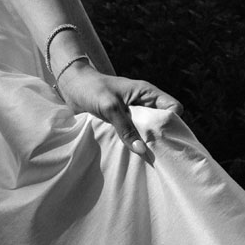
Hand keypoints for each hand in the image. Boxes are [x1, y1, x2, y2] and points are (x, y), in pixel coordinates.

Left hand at [56, 62, 182, 156]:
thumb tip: (142, 150)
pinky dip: (135, 143)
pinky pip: (136, 135)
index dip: (173, 123)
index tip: (165, 139)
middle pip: (164, 122)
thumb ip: (126, 128)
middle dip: (161, 137)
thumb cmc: (92, 89)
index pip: (173, 108)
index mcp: (146, 93)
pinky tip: (132, 155)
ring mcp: (134, 113)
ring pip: (150, 131)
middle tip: (157, 154)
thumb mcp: (110, 107)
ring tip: (146, 158)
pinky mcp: (124, 122)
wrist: (72, 85)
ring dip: (146, 142)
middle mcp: (144, 103)